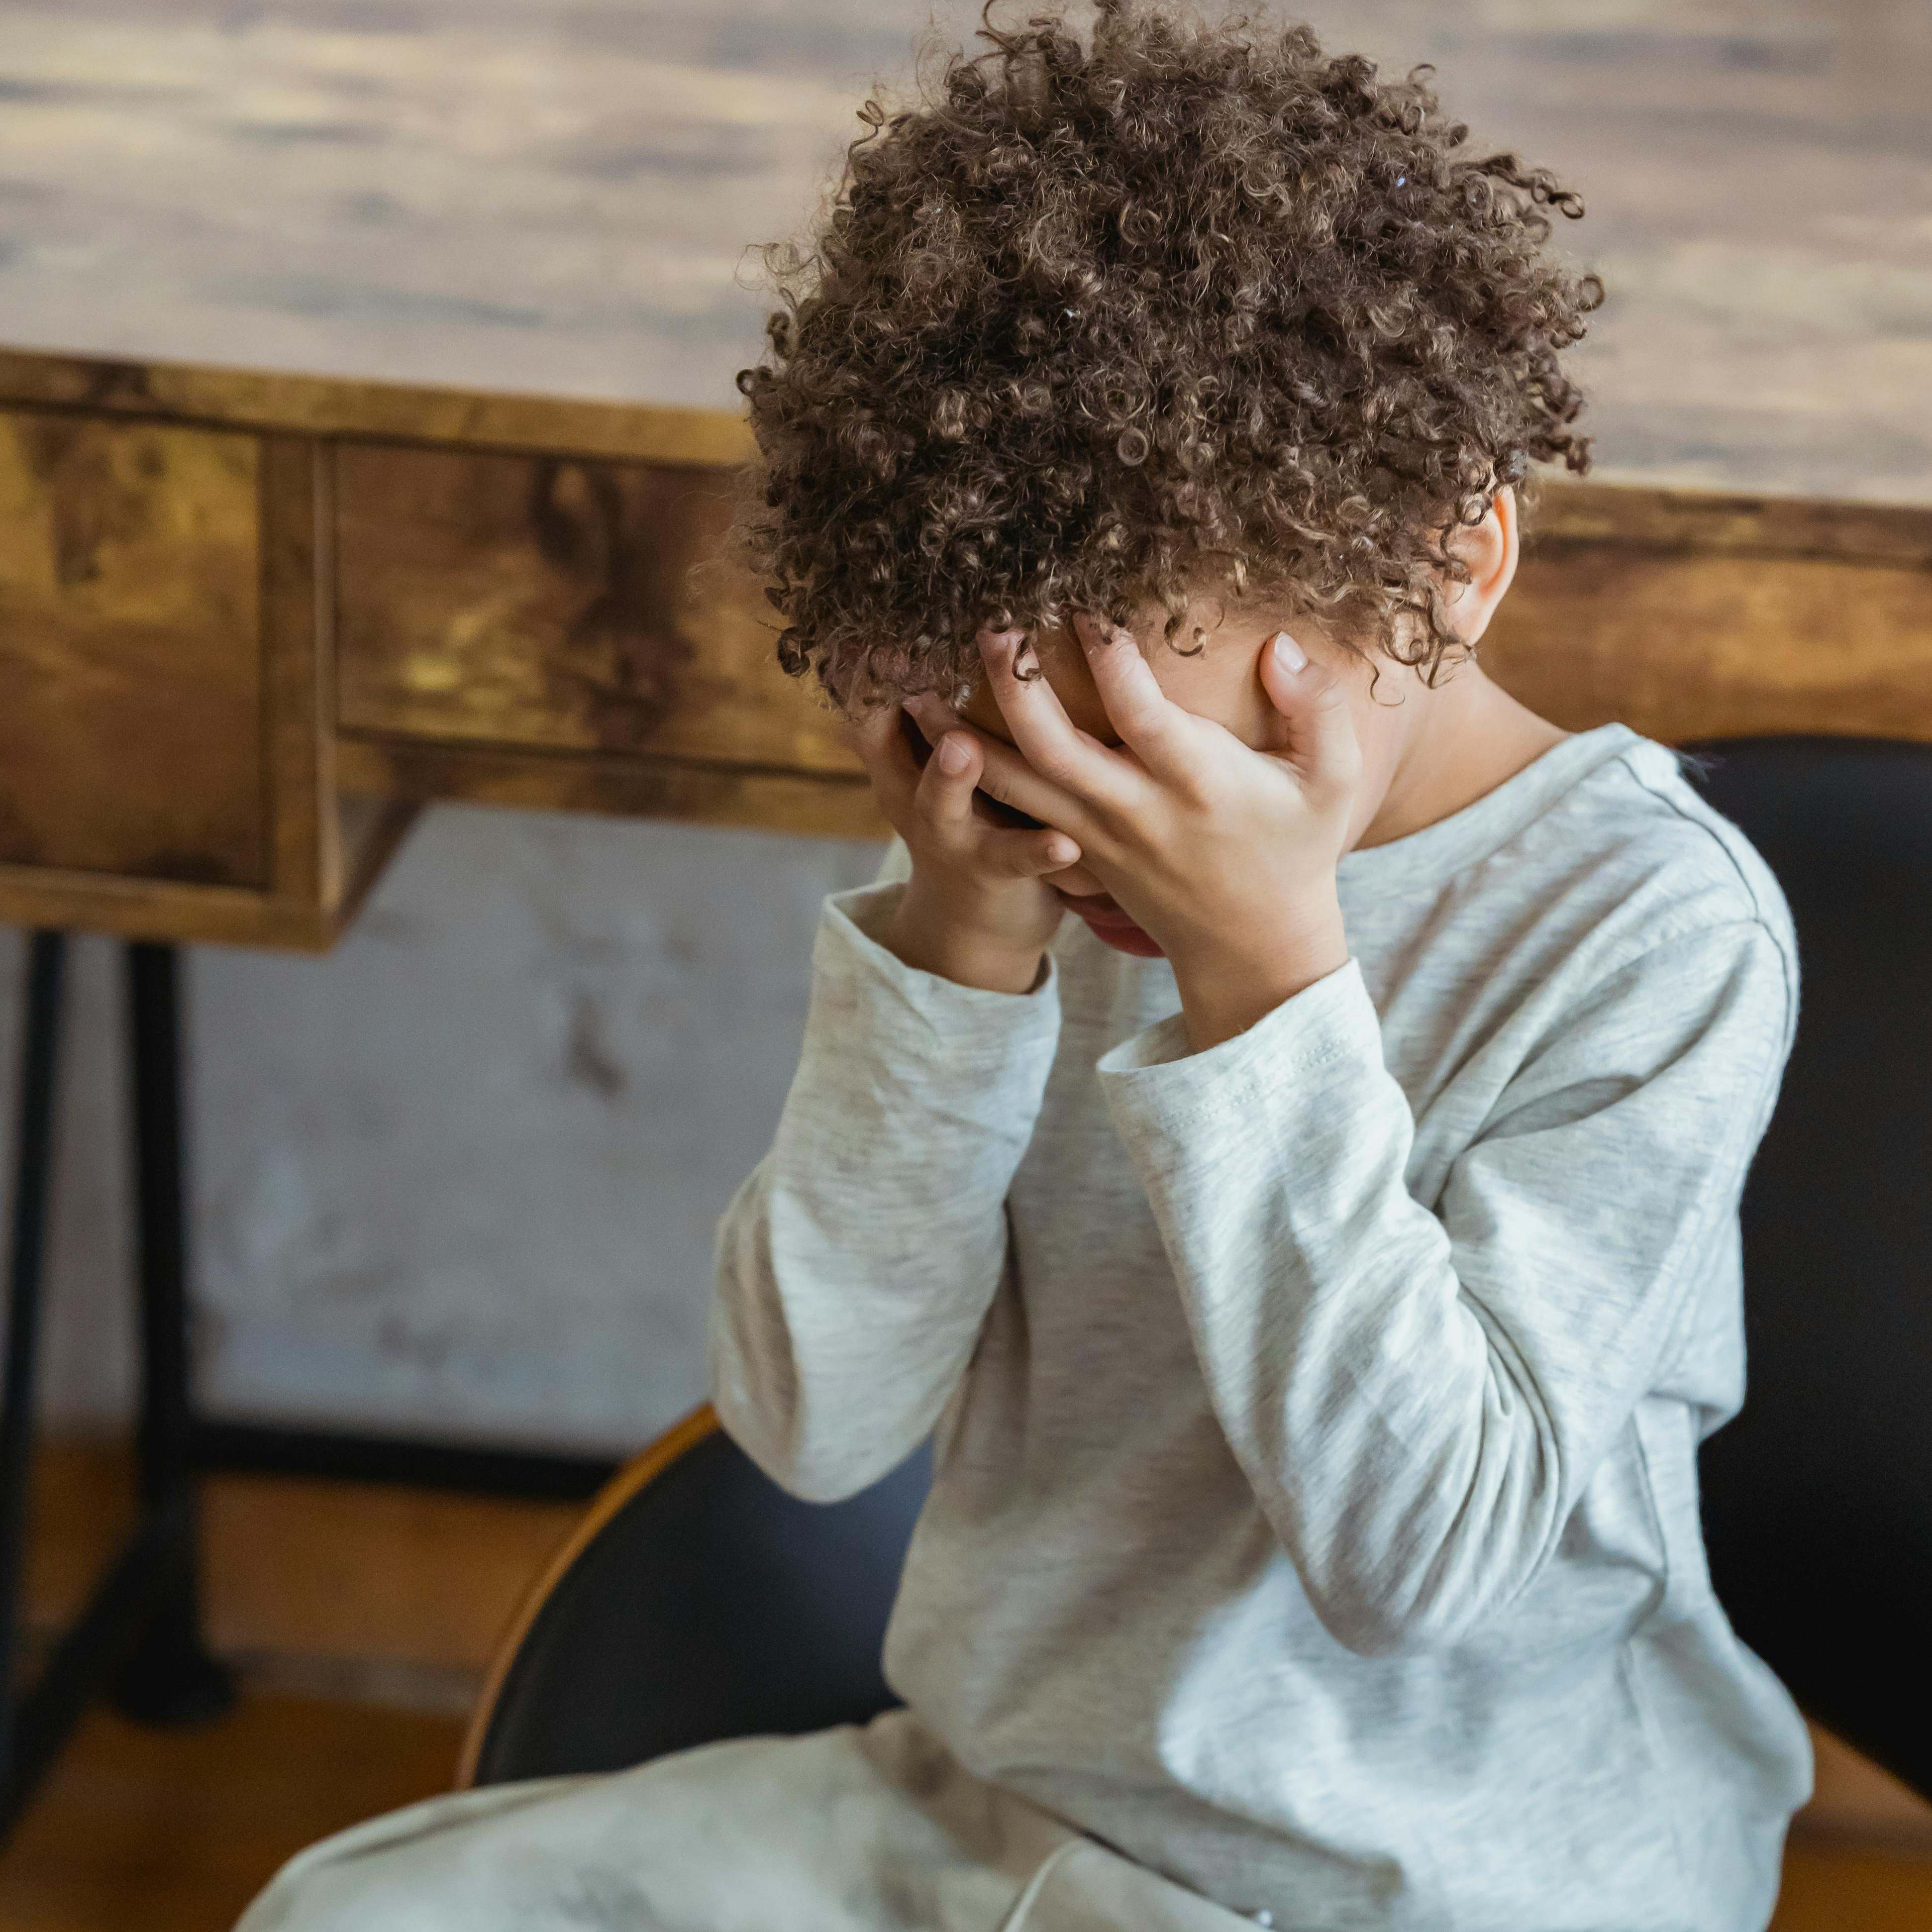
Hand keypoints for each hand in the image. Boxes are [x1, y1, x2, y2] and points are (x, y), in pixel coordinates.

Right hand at [844, 653, 1082, 993]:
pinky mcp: (993, 874)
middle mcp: (912, 792)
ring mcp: (949, 836)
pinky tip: (1065, 844)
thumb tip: (911, 622)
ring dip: (948, 777)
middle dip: (889, 699)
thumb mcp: (936, 759)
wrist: (977, 927)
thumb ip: (932, 702)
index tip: (872, 612)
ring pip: (938, 805)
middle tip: (901, 660)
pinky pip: (1014, 861)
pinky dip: (1037, 851)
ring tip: (963, 748)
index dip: (865, 658)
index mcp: (898, 756)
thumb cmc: (970, 814)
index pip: (865, 695)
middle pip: (883, 742)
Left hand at [923, 619, 1361, 1048]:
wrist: (1249, 946)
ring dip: (957, 732)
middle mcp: (1135, 810)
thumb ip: (1317, 709)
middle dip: (1011, 685)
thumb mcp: (1333, 784)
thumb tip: (1280, 646)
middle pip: (1053, 749)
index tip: (1083, 602)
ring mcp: (1095, 835)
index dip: (1110, 661)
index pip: (1142, 717)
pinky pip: (1009, 808)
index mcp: (1198, 784)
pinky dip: (967, 770)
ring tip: (908, 678)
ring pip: (1012, 783)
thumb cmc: (1295, 849)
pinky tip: (928, 728)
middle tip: (985, 621)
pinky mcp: (1072, 850)